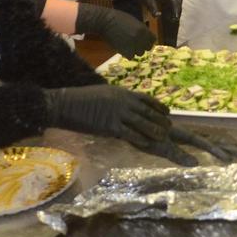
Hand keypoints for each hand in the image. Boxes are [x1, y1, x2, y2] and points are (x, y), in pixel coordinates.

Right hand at [45, 85, 171, 146]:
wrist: (66, 104)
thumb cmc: (82, 99)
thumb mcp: (105, 93)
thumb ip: (118, 99)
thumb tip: (128, 104)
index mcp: (122, 92)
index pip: (146, 98)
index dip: (159, 106)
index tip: (167, 112)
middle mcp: (123, 101)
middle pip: (148, 111)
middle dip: (160, 120)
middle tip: (170, 128)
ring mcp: (117, 113)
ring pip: (142, 123)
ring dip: (154, 131)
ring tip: (163, 137)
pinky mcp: (110, 126)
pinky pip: (129, 133)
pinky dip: (139, 138)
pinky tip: (147, 143)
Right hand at [74, 3, 154, 57]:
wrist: (105, 21)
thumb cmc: (117, 18)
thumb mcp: (133, 21)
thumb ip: (141, 29)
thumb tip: (145, 36)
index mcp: (143, 29)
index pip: (153, 39)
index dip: (148, 41)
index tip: (144, 41)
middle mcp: (140, 38)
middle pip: (147, 48)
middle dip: (142, 46)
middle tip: (135, 45)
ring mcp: (133, 45)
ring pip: (139, 53)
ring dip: (134, 51)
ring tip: (127, 46)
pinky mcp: (125, 51)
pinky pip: (130, 56)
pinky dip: (127, 54)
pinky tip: (122, 48)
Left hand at [119, 0, 180, 18]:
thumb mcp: (146, 0)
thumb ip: (153, 8)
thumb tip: (159, 16)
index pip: (174, 1)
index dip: (176, 10)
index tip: (176, 18)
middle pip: (176, 1)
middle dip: (177, 10)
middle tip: (175, 19)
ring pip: (173, 2)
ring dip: (174, 10)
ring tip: (172, 19)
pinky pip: (168, 3)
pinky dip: (169, 9)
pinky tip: (167, 16)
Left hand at [141, 126, 236, 166]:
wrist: (126, 117)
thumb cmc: (139, 134)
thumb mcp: (157, 146)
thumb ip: (176, 154)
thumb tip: (196, 164)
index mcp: (180, 135)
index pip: (205, 142)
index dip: (218, 149)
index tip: (233, 157)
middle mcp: (182, 132)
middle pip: (208, 139)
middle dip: (224, 146)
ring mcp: (178, 132)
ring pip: (203, 137)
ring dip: (218, 143)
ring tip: (235, 147)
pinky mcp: (172, 134)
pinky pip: (193, 137)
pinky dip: (206, 140)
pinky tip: (213, 143)